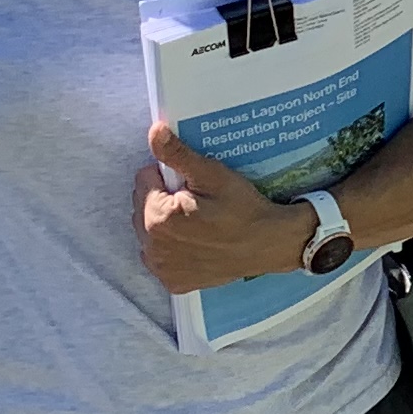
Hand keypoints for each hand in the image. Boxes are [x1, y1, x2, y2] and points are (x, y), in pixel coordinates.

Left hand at [136, 121, 307, 294]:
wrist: (270, 244)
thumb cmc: (244, 208)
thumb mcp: (212, 175)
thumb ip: (178, 155)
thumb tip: (154, 131)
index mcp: (157, 217)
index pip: (144, 179)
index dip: (168, 176)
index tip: (192, 183)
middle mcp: (152, 247)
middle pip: (142, 207)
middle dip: (162, 199)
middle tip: (196, 201)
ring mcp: (162, 268)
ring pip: (148, 233)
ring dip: (163, 224)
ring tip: (195, 221)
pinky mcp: (173, 282)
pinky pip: (160, 257)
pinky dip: (171, 248)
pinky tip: (194, 243)